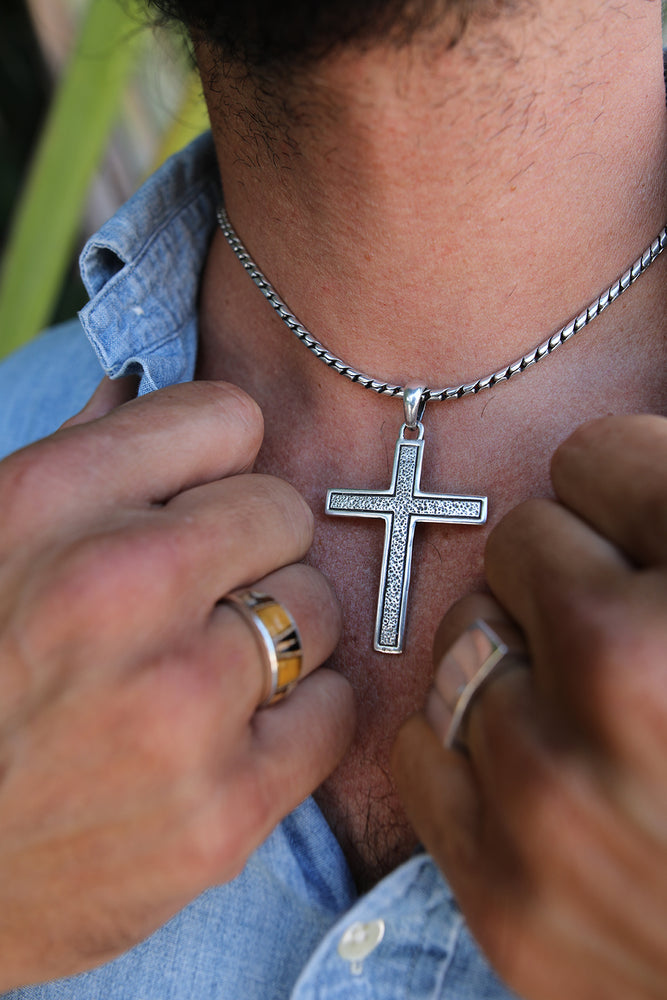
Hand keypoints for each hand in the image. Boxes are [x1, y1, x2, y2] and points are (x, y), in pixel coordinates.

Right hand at [0, 379, 353, 989]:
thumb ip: (77, 461)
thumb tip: (142, 387)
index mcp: (48, 502)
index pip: (227, 416)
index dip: (215, 459)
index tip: (196, 498)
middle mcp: (117, 585)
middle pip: (284, 509)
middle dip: (248, 548)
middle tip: (197, 598)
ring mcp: (177, 702)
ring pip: (318, 608)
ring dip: (275, 633)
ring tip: (205, 672)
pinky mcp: (224, 809)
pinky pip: (334, 709)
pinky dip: (296, 717)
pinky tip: (233, 734)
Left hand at [393, 415, 666, 999]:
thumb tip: (610, 468)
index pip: (595, 457)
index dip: (630, 494)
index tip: (651, 538)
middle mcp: (627, 681)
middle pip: (521, 539)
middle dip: (576, 570)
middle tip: (635, 631)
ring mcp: (556, 799)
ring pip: (465, 635)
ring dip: (525, 658)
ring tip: (598, 711)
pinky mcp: (508, 900)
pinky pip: (422, 747)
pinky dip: (474, 748)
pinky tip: (546, 769)